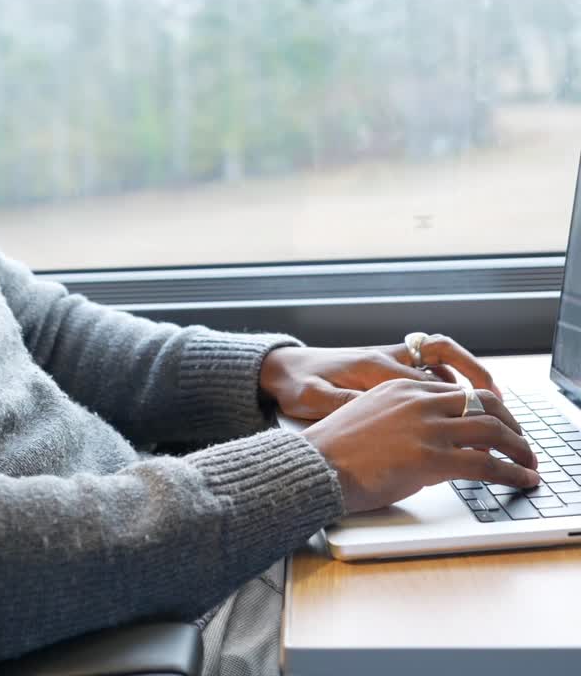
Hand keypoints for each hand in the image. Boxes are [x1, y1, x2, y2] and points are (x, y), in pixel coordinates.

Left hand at [259, 336, 501, 420]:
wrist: (281, 369)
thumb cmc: (297, 387)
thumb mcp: (313, 401)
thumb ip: (343, 404)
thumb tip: (368, 409)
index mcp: (372, 368)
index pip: (425, 381)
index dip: (454, 401)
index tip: (477, 425)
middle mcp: (386, 358)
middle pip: (443, 356)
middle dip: (475, 374)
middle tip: (501, 402)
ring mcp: (387, 358)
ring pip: (439, 357)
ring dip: (466, 373)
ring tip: (492, 399)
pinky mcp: (385, 366)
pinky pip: (426, 363)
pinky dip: (447, 377)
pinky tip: (457, 398)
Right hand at [302, 379, 538, 511]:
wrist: (313, 465)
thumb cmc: (334, 450)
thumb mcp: (370, 418)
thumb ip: (402, 421)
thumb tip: (430, 444)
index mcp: (402, 387)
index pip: (460, 390)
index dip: (487, 408)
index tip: (499, 424)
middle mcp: (418, 400)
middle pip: (483, 401)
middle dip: (511, 423)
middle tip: (521, 443)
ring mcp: (425, 427)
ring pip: (491, 428)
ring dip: (518, 448)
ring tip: (528, 464)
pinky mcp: (429, 458)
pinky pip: (485, 463)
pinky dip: (511, 473)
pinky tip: (520, 481)